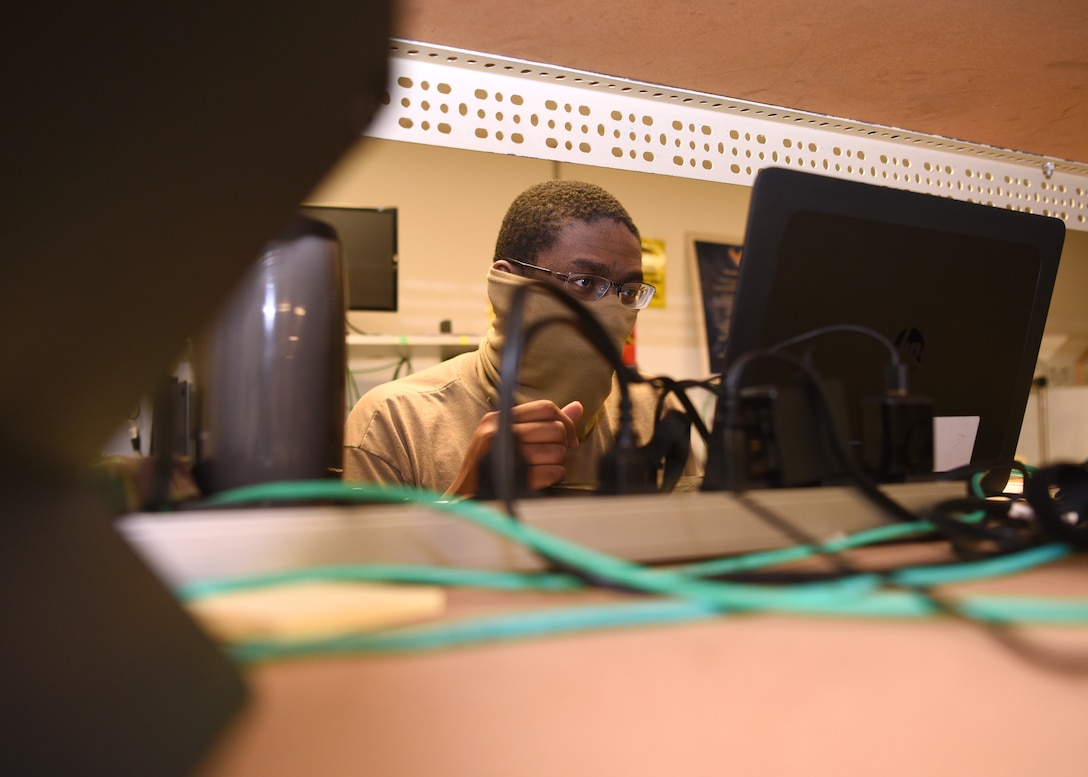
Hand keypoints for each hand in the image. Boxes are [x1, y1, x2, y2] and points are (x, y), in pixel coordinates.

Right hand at [445, 399, 583, 497]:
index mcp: (499, 419)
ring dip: (556, 463)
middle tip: (550, 457)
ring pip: (556, 451)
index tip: (568, 439)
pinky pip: (552, 472)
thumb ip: (543, 422)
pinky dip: (553, 477)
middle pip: (554, 429)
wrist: (467, 498)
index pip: (546, 408)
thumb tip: (578, 407)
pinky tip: (542, 479)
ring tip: (542, 468)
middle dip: (561, 446)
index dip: (565, 422)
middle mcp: (500, 432)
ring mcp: (505, 454)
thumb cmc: (490, 466)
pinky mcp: (513, 477)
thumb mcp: (508, 437)